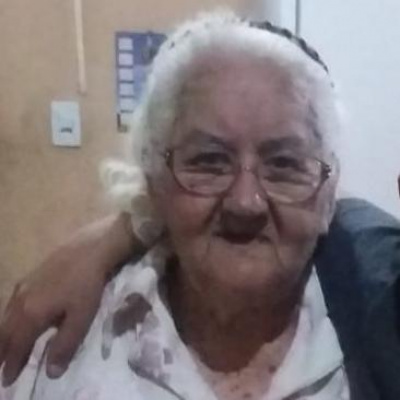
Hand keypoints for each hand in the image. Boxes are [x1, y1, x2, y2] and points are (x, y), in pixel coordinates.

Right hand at [0, 214, 139, 385]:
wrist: (90, 248)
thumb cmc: (87, 285)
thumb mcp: (81, 318)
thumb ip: (65, 345)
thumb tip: (50, 373)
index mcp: (32, 314)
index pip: (17, 346)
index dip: (13, 364)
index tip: (8, 380)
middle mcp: (21, 301)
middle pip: (5, 332)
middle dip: (2, 351)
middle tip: (0, 367)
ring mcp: (24, 285)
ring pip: (6, 316)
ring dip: (4, 335)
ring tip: (4, 346)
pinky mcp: (31, 275)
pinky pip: (12, 302)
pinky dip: (9, 317)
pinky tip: (16, 316)